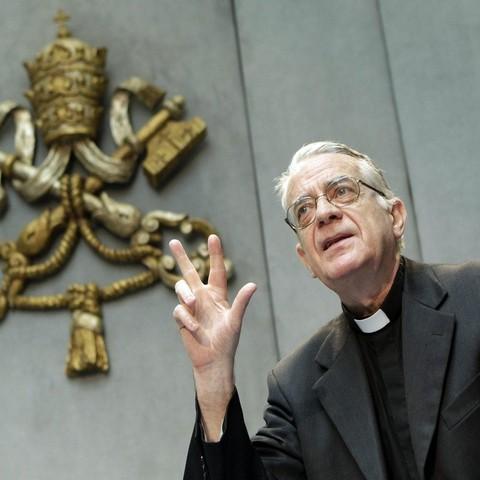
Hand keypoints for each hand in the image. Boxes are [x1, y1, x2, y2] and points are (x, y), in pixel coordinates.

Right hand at [169, 234, 255, 436]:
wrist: (213, 360)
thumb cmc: (227, 341)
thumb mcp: (235, 320)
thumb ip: (241, 302)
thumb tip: (253, 284)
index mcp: (217, 295)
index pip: (215, 269)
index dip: (215, 254)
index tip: (213, 237)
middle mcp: (202, 297)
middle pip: (190, 272)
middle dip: (181, 257)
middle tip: (172, 241)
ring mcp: (191, 307)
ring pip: (180, 288)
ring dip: (185, 294)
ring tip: (193, 305)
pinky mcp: (182, 318)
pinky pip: (178, 310)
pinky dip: (186, 318)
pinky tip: (195, 329)